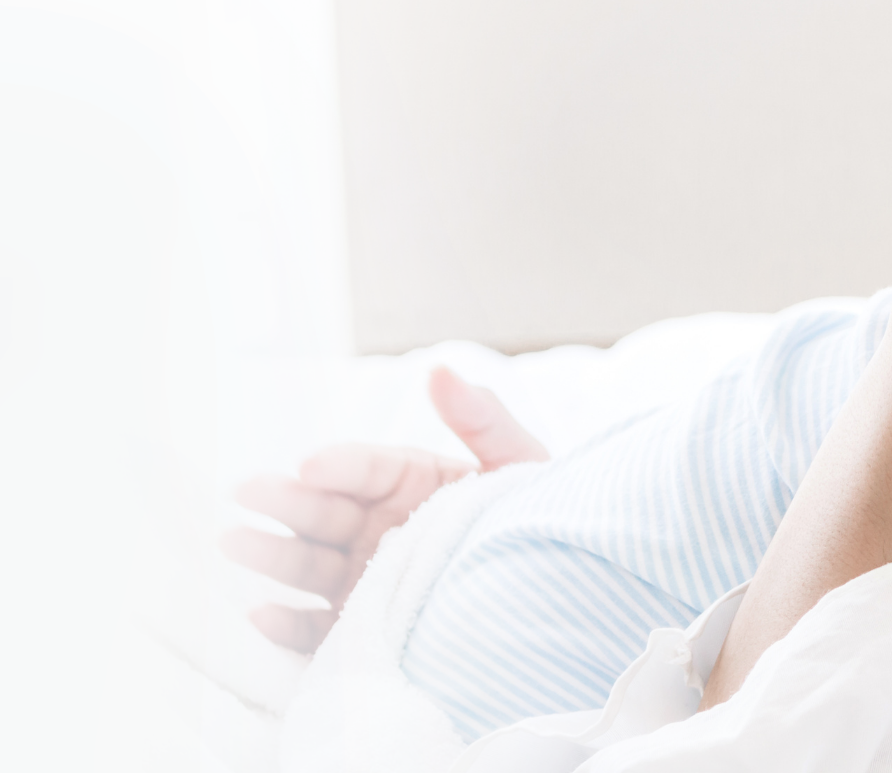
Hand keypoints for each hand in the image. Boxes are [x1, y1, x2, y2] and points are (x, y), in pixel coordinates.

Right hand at [222, 367, 547, 652]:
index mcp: (411, 479)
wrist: (551, 589)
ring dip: (272, 554)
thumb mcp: (519, 463)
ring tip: (235, 543)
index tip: (311, 463)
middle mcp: (378, 525)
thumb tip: (439, 369)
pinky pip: (317, 627)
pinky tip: (260, 613)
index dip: (339, 464)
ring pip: (310, 563)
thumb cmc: (532, 517)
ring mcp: (365, 575)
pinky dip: (288, 624)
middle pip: (326, 511)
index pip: (368, 467)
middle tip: (247, 491)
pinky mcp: (360, 624)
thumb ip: (482, 418)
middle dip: (286, 501)